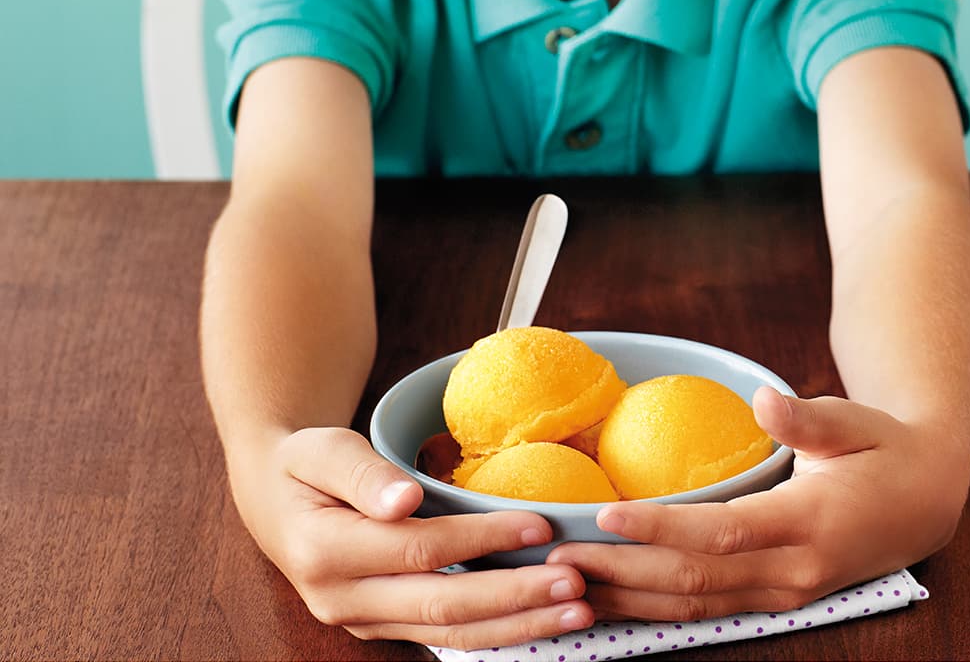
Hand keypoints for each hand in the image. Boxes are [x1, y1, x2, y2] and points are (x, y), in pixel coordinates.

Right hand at [229, 427, 592, 647]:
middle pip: (442, 606)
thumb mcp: (320, 450)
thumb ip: (362, 474)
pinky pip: (448, 635)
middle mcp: (342, 600)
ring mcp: (364, 621)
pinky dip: (501, 630)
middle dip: (515, 597)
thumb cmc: (304, 464)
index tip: (540, 525)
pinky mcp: (385, 626)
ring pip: (450, 634)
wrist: (276, 502)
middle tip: (576, 582)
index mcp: (325, 552)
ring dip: (518, 625)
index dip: (482, 540)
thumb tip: (405, 501)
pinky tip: (545, 618)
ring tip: (578, 611)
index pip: (419, 550)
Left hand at [546, 387, 969, 620]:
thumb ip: (807, 417)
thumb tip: (764, 397)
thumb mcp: (854, 423)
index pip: (722, 533)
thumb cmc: (883, 452)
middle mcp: (794, 571)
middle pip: (695, 581)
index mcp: (810, 523)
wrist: (925, 502)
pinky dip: (653, 609)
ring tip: (569, 583)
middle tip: (560, 555)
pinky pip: (705, 612)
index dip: (660, 527)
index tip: (606, 513)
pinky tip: (612, 599)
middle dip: (623, 570)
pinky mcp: (774, 601)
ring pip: (693, 608)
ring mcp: (785, 594)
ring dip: (628, 598)